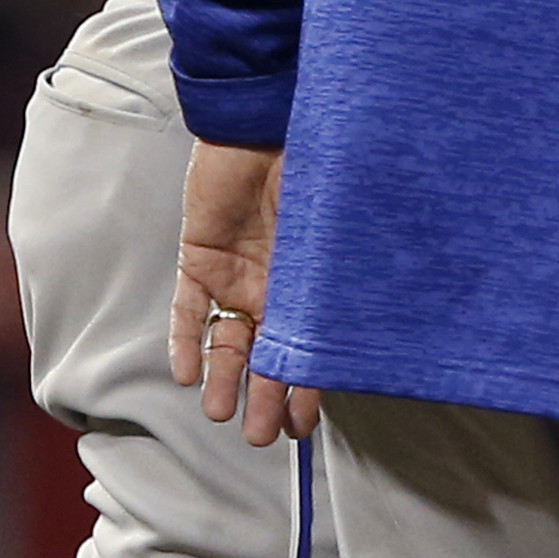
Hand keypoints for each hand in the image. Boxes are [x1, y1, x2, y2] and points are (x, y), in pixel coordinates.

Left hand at [167, 140, 317, 445]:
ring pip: (228, 339)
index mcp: (314, 279)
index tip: (306, 425)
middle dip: (264, 397)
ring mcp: (236, 272)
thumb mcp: (336, 226)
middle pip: (268, 352)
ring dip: (224, 378)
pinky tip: (186, 374)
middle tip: (262, 437)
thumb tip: (372, 313)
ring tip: (221, 416)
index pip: (311, 344)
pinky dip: (187, 340)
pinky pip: (190, 308)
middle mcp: (276, 283)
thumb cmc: (315, 164)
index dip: (309, 385)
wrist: (264, 120)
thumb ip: (341, 268)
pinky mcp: (199, 256)